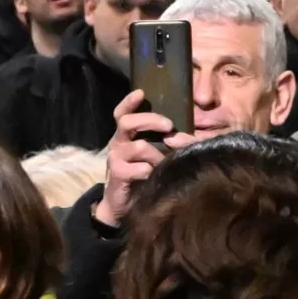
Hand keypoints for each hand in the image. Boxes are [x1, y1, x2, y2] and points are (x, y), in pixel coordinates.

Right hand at [95, 92, 182, 225]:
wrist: (122, 206)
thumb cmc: (141, 177)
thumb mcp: (152, 156)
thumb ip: (163, 144)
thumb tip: (182, 136)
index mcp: (125, 136)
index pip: (121, 113)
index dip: (129, 102)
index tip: (141, 93)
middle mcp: (117, 143)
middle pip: (127, 122)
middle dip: (150, 120)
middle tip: (169, 126)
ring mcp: (115, 158)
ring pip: (139, 146)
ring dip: (156, 154)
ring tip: (163, 163)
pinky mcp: (117, 174)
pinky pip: (140, 168)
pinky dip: (150, 171)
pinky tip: (151, 177)